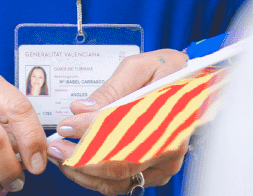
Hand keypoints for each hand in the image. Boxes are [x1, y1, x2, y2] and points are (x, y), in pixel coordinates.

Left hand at [45, 48, 188, 192]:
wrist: (196, 86)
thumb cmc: (168, 72)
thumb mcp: (139, 67)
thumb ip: (109, 90)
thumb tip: (80, 108)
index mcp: (168, 109)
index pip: (122, 126)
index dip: (88, 129)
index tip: (66, 125)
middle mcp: (170, 142)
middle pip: (118, 162)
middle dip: (79, 157)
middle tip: (56, 146)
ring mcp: (166, 161)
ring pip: (119, 179)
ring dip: (84, 173)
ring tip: (62, 157)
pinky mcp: (160, 172)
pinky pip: (125, 184)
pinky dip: (98, 179)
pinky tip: (79, 166)